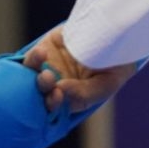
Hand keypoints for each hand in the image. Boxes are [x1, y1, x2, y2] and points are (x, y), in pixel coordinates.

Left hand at [23, 26, 138, 113]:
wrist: (118, 38)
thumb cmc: (115, 68)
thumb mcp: (107, 84)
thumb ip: (85, 94)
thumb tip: (60, 89)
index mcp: (69, 100)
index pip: (53, 108)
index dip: (52, 104)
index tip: (58, 94)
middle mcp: (55, 86)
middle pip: (37, 93)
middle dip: (42, 88)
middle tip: (49, 79)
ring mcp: (48, 68)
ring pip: (30, 75)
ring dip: (33, 73)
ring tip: (45, 70)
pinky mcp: (45, 48)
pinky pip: (32, 57)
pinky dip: (33, 57)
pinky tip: (41, 53)